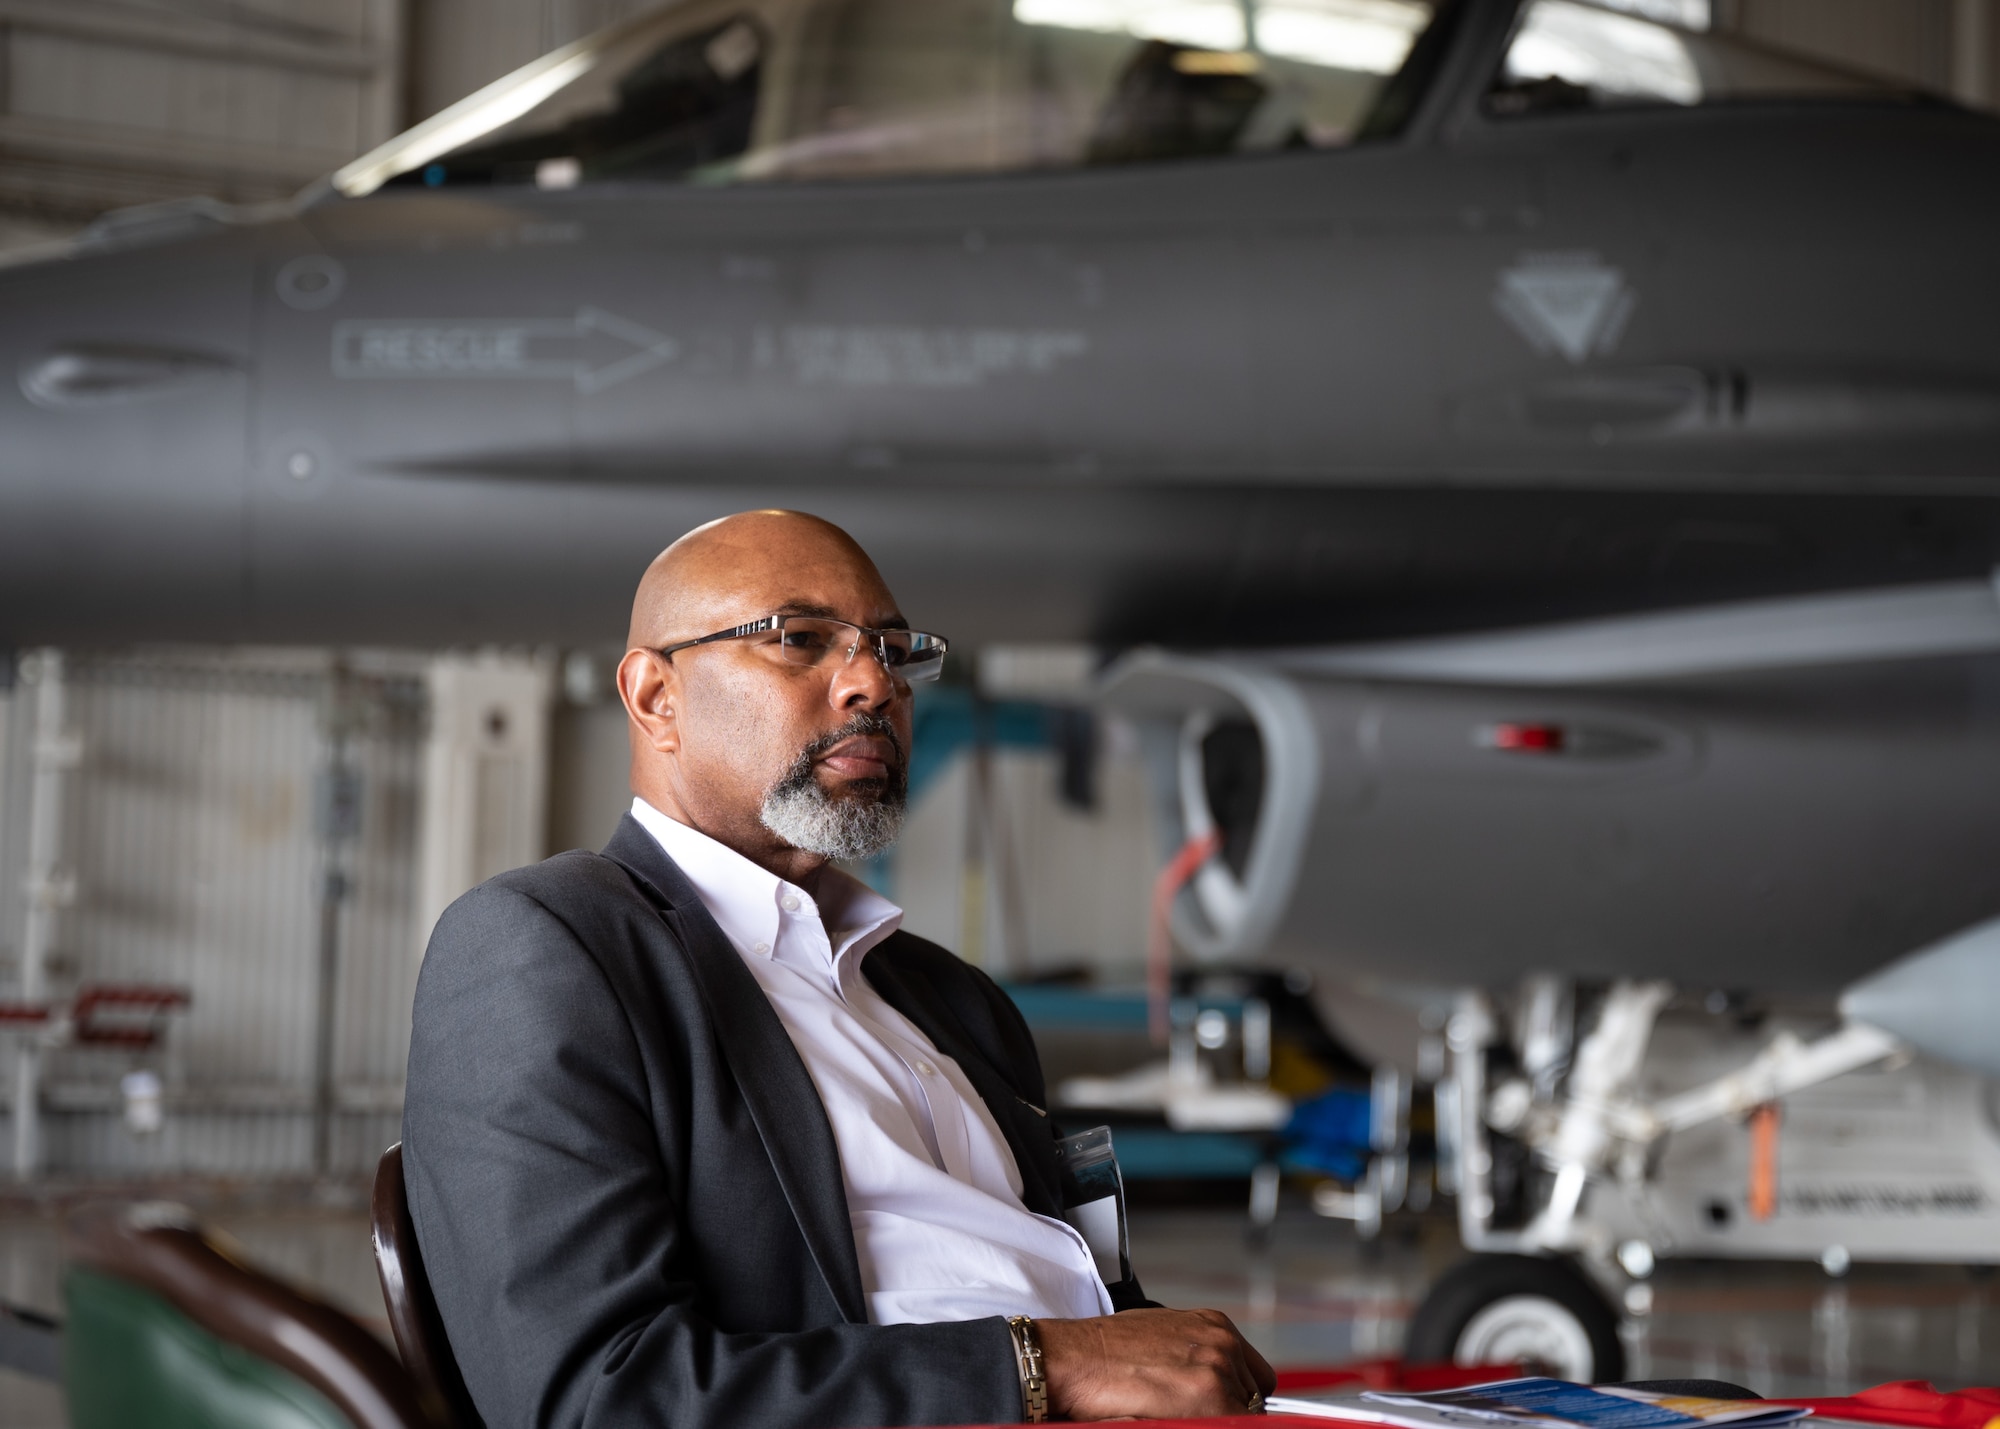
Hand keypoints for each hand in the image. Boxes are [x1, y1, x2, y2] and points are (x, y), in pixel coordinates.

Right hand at [1035, 1307, 1276, 1419]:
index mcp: (1214, 1325)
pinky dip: (1210, 1424)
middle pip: (1253, 1399)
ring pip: (1241, 1415)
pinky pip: (1231, 1424)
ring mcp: (1219, 1371)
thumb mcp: (1162, 1337)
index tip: (1224, 1410)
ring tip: (1174, 1412)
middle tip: (1190, 1412)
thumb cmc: (1104, 1351)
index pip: (1253, 1376)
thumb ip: (1194, 1356)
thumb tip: (1207, 1384)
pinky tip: (1171, 1417)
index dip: (1236, 1398)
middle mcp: (1223, 1344)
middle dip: (1227, 1411)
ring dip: (1216, 1418)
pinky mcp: (1209, 1400)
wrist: (1074, 1359)